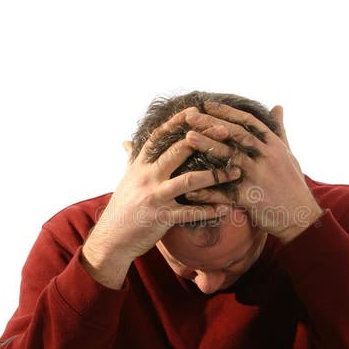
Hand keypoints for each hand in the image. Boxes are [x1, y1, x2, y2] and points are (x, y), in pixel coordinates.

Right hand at [82, 108, 240, 286]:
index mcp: (140, 165)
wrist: (112, 238)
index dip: (177, 122)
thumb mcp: (125, 179)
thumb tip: (127, 141)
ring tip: (236, 171)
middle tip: (226, 132)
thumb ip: (130, 159)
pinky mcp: (162, 217)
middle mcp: (147, 177)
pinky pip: (191, 213)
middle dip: (204, 140)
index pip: (159, 137)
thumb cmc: (122, 207)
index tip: (196, 111)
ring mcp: (155, 197)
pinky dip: (210, 210)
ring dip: (216, 175)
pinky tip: (227, 207)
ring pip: (189, 180)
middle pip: (177, 151)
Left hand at [183, 102, 322, 243]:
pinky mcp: (251, 198)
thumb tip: (277, 107)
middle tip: (190, 116)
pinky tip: (190, 188)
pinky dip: (207, 191)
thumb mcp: (288, 154)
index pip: (249, 122)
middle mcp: (267, 157)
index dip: (227, 112)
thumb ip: (279, 130)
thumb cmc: (292, 184)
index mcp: (274, 145)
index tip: (206, 104)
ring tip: (188, 138)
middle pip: (237, 134)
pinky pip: (225, 192)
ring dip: (208, 146)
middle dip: (212, 123)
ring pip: (231, 157)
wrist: (301, 217)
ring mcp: (259, 177)